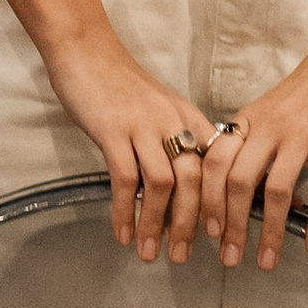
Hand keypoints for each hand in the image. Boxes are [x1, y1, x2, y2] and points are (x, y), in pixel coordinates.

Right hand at [41, 24, 215, 262]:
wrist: (85, 51)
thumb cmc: (120, 84)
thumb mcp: (159, 108)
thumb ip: (172, 141)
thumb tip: (179, 187)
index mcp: (189, 117)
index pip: (217, 165)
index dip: (221, 203)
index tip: (218, 235)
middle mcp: (173, 121)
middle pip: (196, 181)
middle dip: (191, 224)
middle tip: (183, 256)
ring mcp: (144, 124)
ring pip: (164, 184)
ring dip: (157, 225)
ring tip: (150, 253)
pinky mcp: (114, 129)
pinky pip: (126, 179)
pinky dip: (126, 211)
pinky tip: (122, 233)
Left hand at [199, 34, 307, 269]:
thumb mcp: (272, 112)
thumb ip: (256, 145)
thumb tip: (244, 190)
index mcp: (248, 122)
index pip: (213, 164)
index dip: (205, 200)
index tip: (206, 233)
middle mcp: (267, 128)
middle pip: (236, 181)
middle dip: (230, 226)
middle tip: (230, 260)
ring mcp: (299, 135)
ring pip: (275, 191)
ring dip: (268, 232)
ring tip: (267, 262)